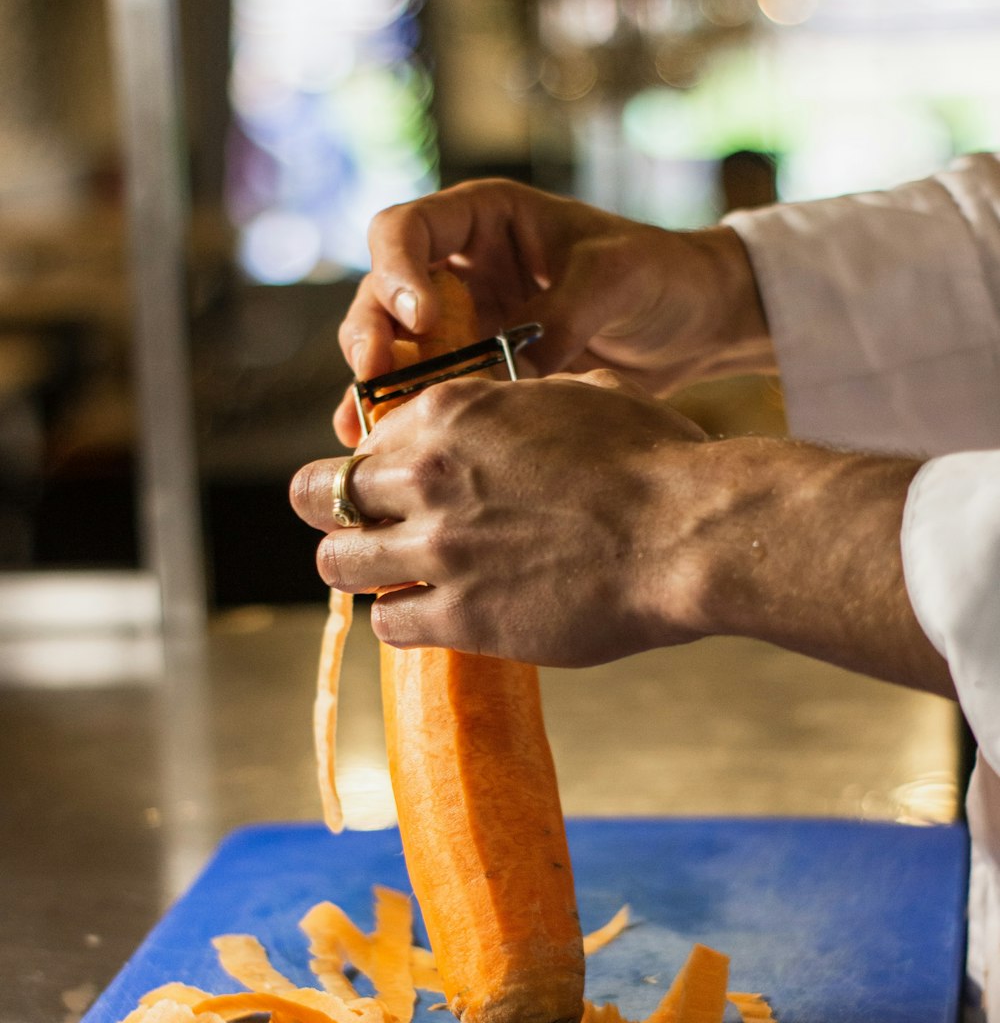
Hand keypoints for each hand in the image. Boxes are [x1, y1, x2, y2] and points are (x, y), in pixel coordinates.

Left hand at [294, 372, 953, 697]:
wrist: (689, 533)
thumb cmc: (654, 463)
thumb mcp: (572, 400)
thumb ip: (509, 410)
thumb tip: (500, 418)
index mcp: (453, 412)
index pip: (369, 439)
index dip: (378, 466)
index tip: (395, 486)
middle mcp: (428, 473)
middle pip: (321, 495)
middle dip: (334, 512)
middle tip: (361, 530)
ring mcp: (438, 547)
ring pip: (336, 563)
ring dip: (358, 569)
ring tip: (389, 576)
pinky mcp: (459, 614)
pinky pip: (387, 622)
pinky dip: (402, 619)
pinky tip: (431, 615)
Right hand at [333, 179, 773, 445]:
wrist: (693, 322)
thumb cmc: (658, 274)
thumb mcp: (616, 278)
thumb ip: (560, 315)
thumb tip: (512, 372)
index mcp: (485, 220)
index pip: (407, 230)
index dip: (397, 272)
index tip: (422, 319)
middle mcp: (460, 270)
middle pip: (382, 296)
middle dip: (370, 336)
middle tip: (375, 377)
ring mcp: (463, 325)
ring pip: (393, 352)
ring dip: (375, 388)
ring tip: (363, 429)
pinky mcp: (476, 374)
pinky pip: (425, 394)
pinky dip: (400, 419)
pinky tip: (376, 448)